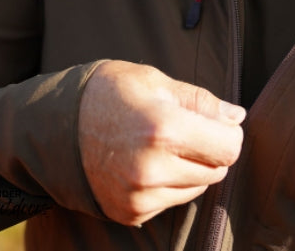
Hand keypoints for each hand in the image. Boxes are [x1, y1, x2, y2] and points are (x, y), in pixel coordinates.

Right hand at [78, 60, 245, 225]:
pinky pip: (173, 201)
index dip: (229, 132)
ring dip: (192, 168)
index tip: (217, 122)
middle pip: (217, 169)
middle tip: (185, 128)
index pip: (229, 147)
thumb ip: (202, 102)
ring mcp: (139, 196)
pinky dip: (171, 183)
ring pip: (197, 187)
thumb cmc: (111, 92)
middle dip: (211, 149)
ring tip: (164, 144)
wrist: (57, 123)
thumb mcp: (158, 82)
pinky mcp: (129, 213)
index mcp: (164, 129)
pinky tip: (148, 162)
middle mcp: (152, 169)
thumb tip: (238, 117)